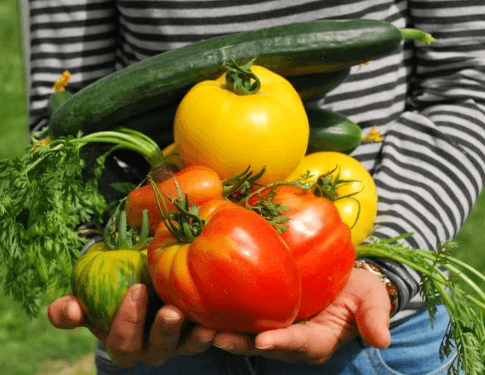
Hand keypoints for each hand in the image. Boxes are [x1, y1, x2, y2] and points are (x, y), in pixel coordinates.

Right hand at [47, 284, 215, 366]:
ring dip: (195, 337)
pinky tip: (222, 319)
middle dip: (163, 332)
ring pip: (187, 346)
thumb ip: (71, 309)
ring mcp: (178, 343)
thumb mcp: (90, 299)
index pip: (122, 342)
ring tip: (204, 325)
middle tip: (171, 311)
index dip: (127, 321)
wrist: (142, 287)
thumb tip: (67, 310)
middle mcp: (152, 349)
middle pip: (157, 349)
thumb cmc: (112, 292)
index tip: (136, 289)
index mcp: (124, 343)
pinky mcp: (199, 332)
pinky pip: (209, 336)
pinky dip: (216, 330)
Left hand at [212, 268, 391, 363]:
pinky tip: (205, 306)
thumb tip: (382, 339)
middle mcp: (293, 340)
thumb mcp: (372, 299)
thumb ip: (374, 317)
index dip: (283, 343)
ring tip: (202, 327)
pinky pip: (245, 317)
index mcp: (319, 339)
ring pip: (248, 335)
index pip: (300, 344)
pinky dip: (226, 315)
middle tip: (217, 338)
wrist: (345, 280)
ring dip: (226, 333)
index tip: (264, 341)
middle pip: (265, 345)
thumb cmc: (359, 289)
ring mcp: (278, 327)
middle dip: (242, 344)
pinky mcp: (266, 314)